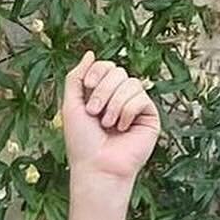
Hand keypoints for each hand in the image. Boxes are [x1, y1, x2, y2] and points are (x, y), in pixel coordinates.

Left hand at [62, 51, 160, 201]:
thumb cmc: (82, 142)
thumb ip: (76, 78)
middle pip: (118, 71)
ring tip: (107, 124)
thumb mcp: (71, 106)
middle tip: (94, 112)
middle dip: (103, 90)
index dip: (98, 72)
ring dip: (114, 103)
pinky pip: (142, 97)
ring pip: (131, 82)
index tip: (88, 88)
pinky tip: (123, 128)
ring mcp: (135, 106)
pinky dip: (128, 111)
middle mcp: (119, 98)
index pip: (106, 66)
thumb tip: (89, 53)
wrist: (97, 166)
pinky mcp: (149, 115)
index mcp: (102, 94)